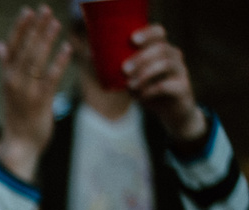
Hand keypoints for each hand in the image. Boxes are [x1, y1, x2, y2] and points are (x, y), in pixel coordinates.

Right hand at [0, 8, 71, 181]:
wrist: (19, 144)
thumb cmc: (18, 115)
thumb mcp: (9, 88)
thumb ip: (6, 65)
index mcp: (7, 77)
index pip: (12, 48)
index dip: (20, 29)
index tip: (28, 11)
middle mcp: (14, 82)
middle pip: (25, 51)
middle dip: (35, 29)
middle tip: (45, 10)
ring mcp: (27, 92)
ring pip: (36, 62)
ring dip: (46, 41)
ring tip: (56, 23)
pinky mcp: (41, 101)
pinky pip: (51, 78)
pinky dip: (59, 63)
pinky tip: (67, 48)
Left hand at [121, 25, 205, 142]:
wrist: (173, 112)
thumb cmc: (149, 91)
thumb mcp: (134, 79)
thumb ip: (121, 70)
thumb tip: (91, 56)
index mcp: (162, 50)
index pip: (159, 33)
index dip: (148, 33)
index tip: (132, 39)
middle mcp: (174, 57)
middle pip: (161, 48)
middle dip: (141, 57)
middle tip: (124, 69)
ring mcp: (180, 71)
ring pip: (165, 64)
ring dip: (144, 73)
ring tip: (130, 85)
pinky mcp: (182, 87)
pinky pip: (166, 85)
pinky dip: (150, 90)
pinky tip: (140, 97)